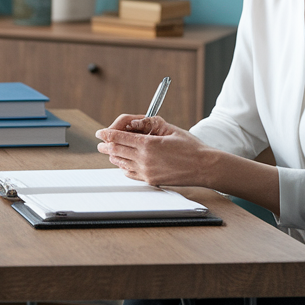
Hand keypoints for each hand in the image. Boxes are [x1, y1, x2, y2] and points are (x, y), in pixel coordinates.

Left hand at [95, 114, 215, 186]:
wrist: (204, 167)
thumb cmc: (191, 147)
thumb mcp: (170, 128)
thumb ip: (150, 124)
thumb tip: (134, 124)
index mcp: (148, 145)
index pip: (119, 138)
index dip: (106, 134)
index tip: (100, 132)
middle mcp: (145, 160)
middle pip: (116, 151)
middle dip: (106, 145)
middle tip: (101, 143)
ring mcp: (147, 172)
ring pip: (121, 164)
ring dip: (114, 156)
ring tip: (110, 151)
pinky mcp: (151, 181)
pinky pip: (131, 174)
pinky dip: (124, 167)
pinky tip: (124, 163)